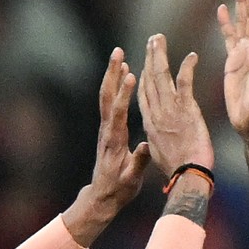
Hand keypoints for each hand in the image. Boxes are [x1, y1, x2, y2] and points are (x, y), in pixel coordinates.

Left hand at [65, 49, 150, 241]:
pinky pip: (110, 103)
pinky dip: (114, 86)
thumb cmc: (119, 189)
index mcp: (115, 140)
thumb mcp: (131, 180)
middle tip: (118, 52)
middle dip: (112, 73)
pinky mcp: (108, 129)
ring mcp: (106, 128)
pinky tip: (122, 76)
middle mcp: (108, 130)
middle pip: (107, 96)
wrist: (102, 196)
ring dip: (112, 75)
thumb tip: (145, 146)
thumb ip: (138, 163)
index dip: (123, 93)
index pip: (118, 111)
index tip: (130, 74)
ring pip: (106, 96)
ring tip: (119, 55)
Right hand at [137, 34, 213, 175]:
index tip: (142, 61)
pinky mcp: (187, 109)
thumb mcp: (157, 153)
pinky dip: (187, 67)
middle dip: (149, 57)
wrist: (187, 175)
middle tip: (152, 40)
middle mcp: (156, 112)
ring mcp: (170, 109)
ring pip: (161, 75)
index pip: (143, 93)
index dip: (142, 75)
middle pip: (149, 79)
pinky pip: (185, 82)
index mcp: (149, 122)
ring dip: (160, 55)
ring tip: (159, 38)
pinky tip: (192, 56)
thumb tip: (151, 138)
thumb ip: (154, 139)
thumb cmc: (175, 169)